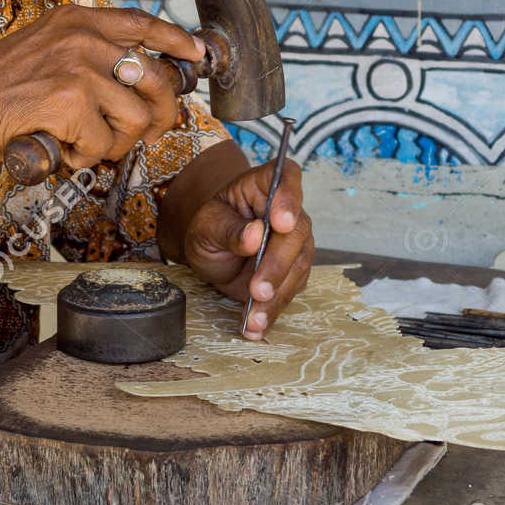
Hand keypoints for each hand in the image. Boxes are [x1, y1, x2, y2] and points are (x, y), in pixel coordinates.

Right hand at [0, 4, 205, 170]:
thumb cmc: (0, 90)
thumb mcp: (45, 50)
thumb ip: (89, 55)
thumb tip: (140, 79)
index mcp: (76, 20)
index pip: (141, 22)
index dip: (175, 39)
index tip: (195, 55)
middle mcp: (81, 37)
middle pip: (154, 78)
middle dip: (158, 116)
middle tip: (144, 136)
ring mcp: (77, 67)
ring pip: (135, 118)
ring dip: (113, 144)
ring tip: (83, 144)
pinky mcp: (70, 100)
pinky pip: (103, 143)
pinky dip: (83, 157)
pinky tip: (60, 148)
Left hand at [181, 159, 312, 338]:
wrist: (212, 251)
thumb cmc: (210, 227)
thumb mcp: (206, 225)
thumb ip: (227, 229)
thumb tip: (254, 235)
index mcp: (263, 185)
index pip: (286, 178)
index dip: (288, 198)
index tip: (281, 223)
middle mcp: (288, 210)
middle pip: (296, 232)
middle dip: (277, 264)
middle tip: (257, 289)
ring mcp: (295, 242)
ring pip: (298, 267)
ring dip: (276, 295)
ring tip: (253, 318)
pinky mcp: (294, 271)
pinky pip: (289, 290)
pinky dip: (272, 311)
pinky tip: (256, 325)